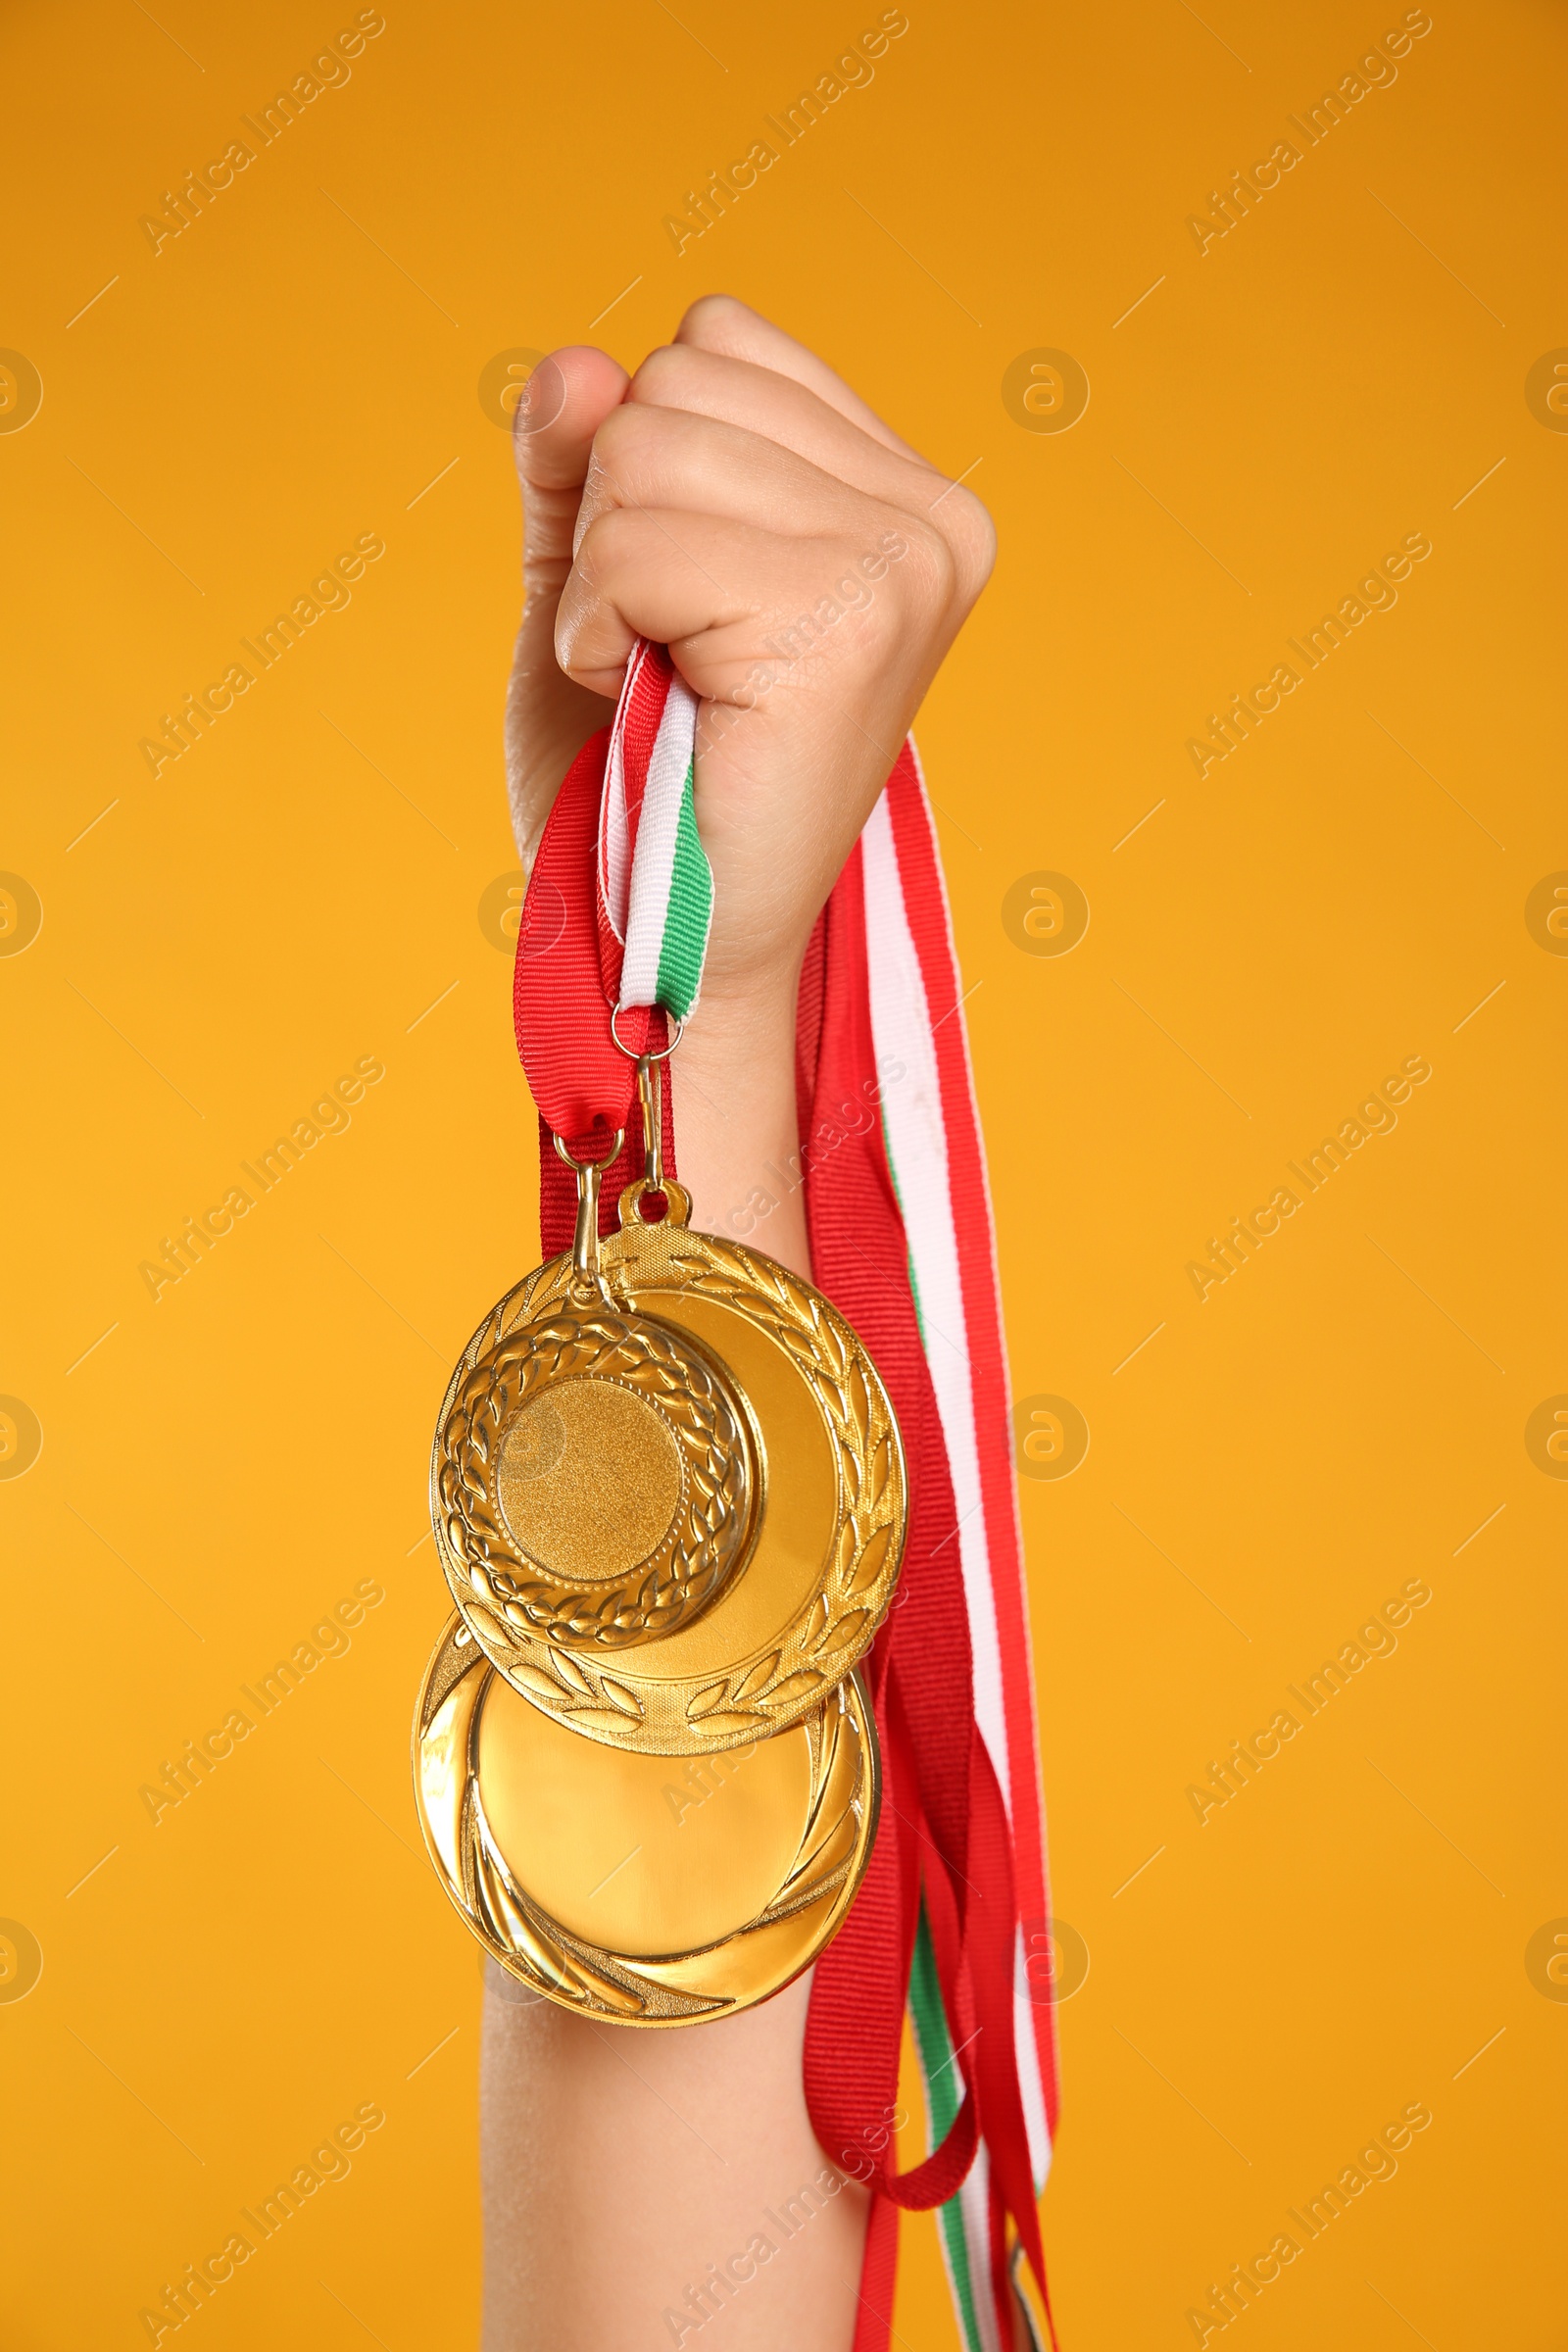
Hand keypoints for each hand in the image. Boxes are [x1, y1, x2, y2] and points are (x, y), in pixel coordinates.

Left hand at [504, 295, 993, 1010]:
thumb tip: (571, 361)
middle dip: (614, 516)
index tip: (680, 599)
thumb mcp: (595, 580)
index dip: (641, 462)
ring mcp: (903, 567)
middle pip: (675, 381)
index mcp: (904, 491)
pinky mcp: (847, 628)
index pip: (717, 340)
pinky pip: (637, 544)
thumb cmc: (641, 776)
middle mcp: (933, 517)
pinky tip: (649, 701)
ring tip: (660, 679)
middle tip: (661, 650)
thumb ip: (581, 461)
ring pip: (646, 447)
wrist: (679, 946)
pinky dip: (598, 625)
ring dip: (602, 576)